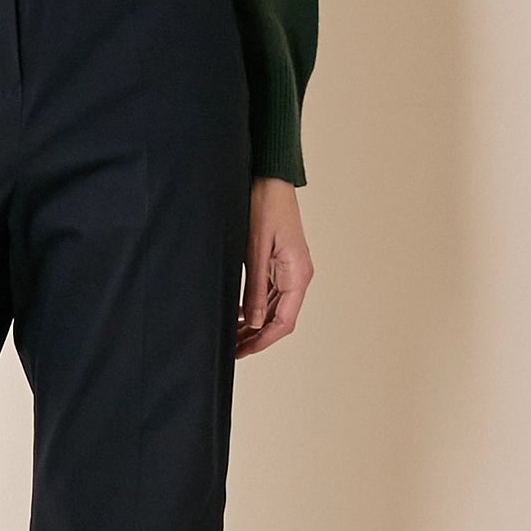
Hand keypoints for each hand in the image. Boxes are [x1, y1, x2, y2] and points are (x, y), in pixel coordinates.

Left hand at [236, 177, 312, 357]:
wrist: (271, 178)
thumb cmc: (265, 207)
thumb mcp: (255, 250)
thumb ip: (256, 288)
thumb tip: (254, 322)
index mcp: (298, 275)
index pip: (283, 322)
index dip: (262, 341)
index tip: (242, 352)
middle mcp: (299, 275)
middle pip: (280, 319)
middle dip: (257, 337)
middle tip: (231, 349)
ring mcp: (291, 270)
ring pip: (276, 309)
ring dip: (256, 324)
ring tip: (232, 336)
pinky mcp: (282, 263)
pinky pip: (272, 294)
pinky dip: (257, 307)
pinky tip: (239, 313)